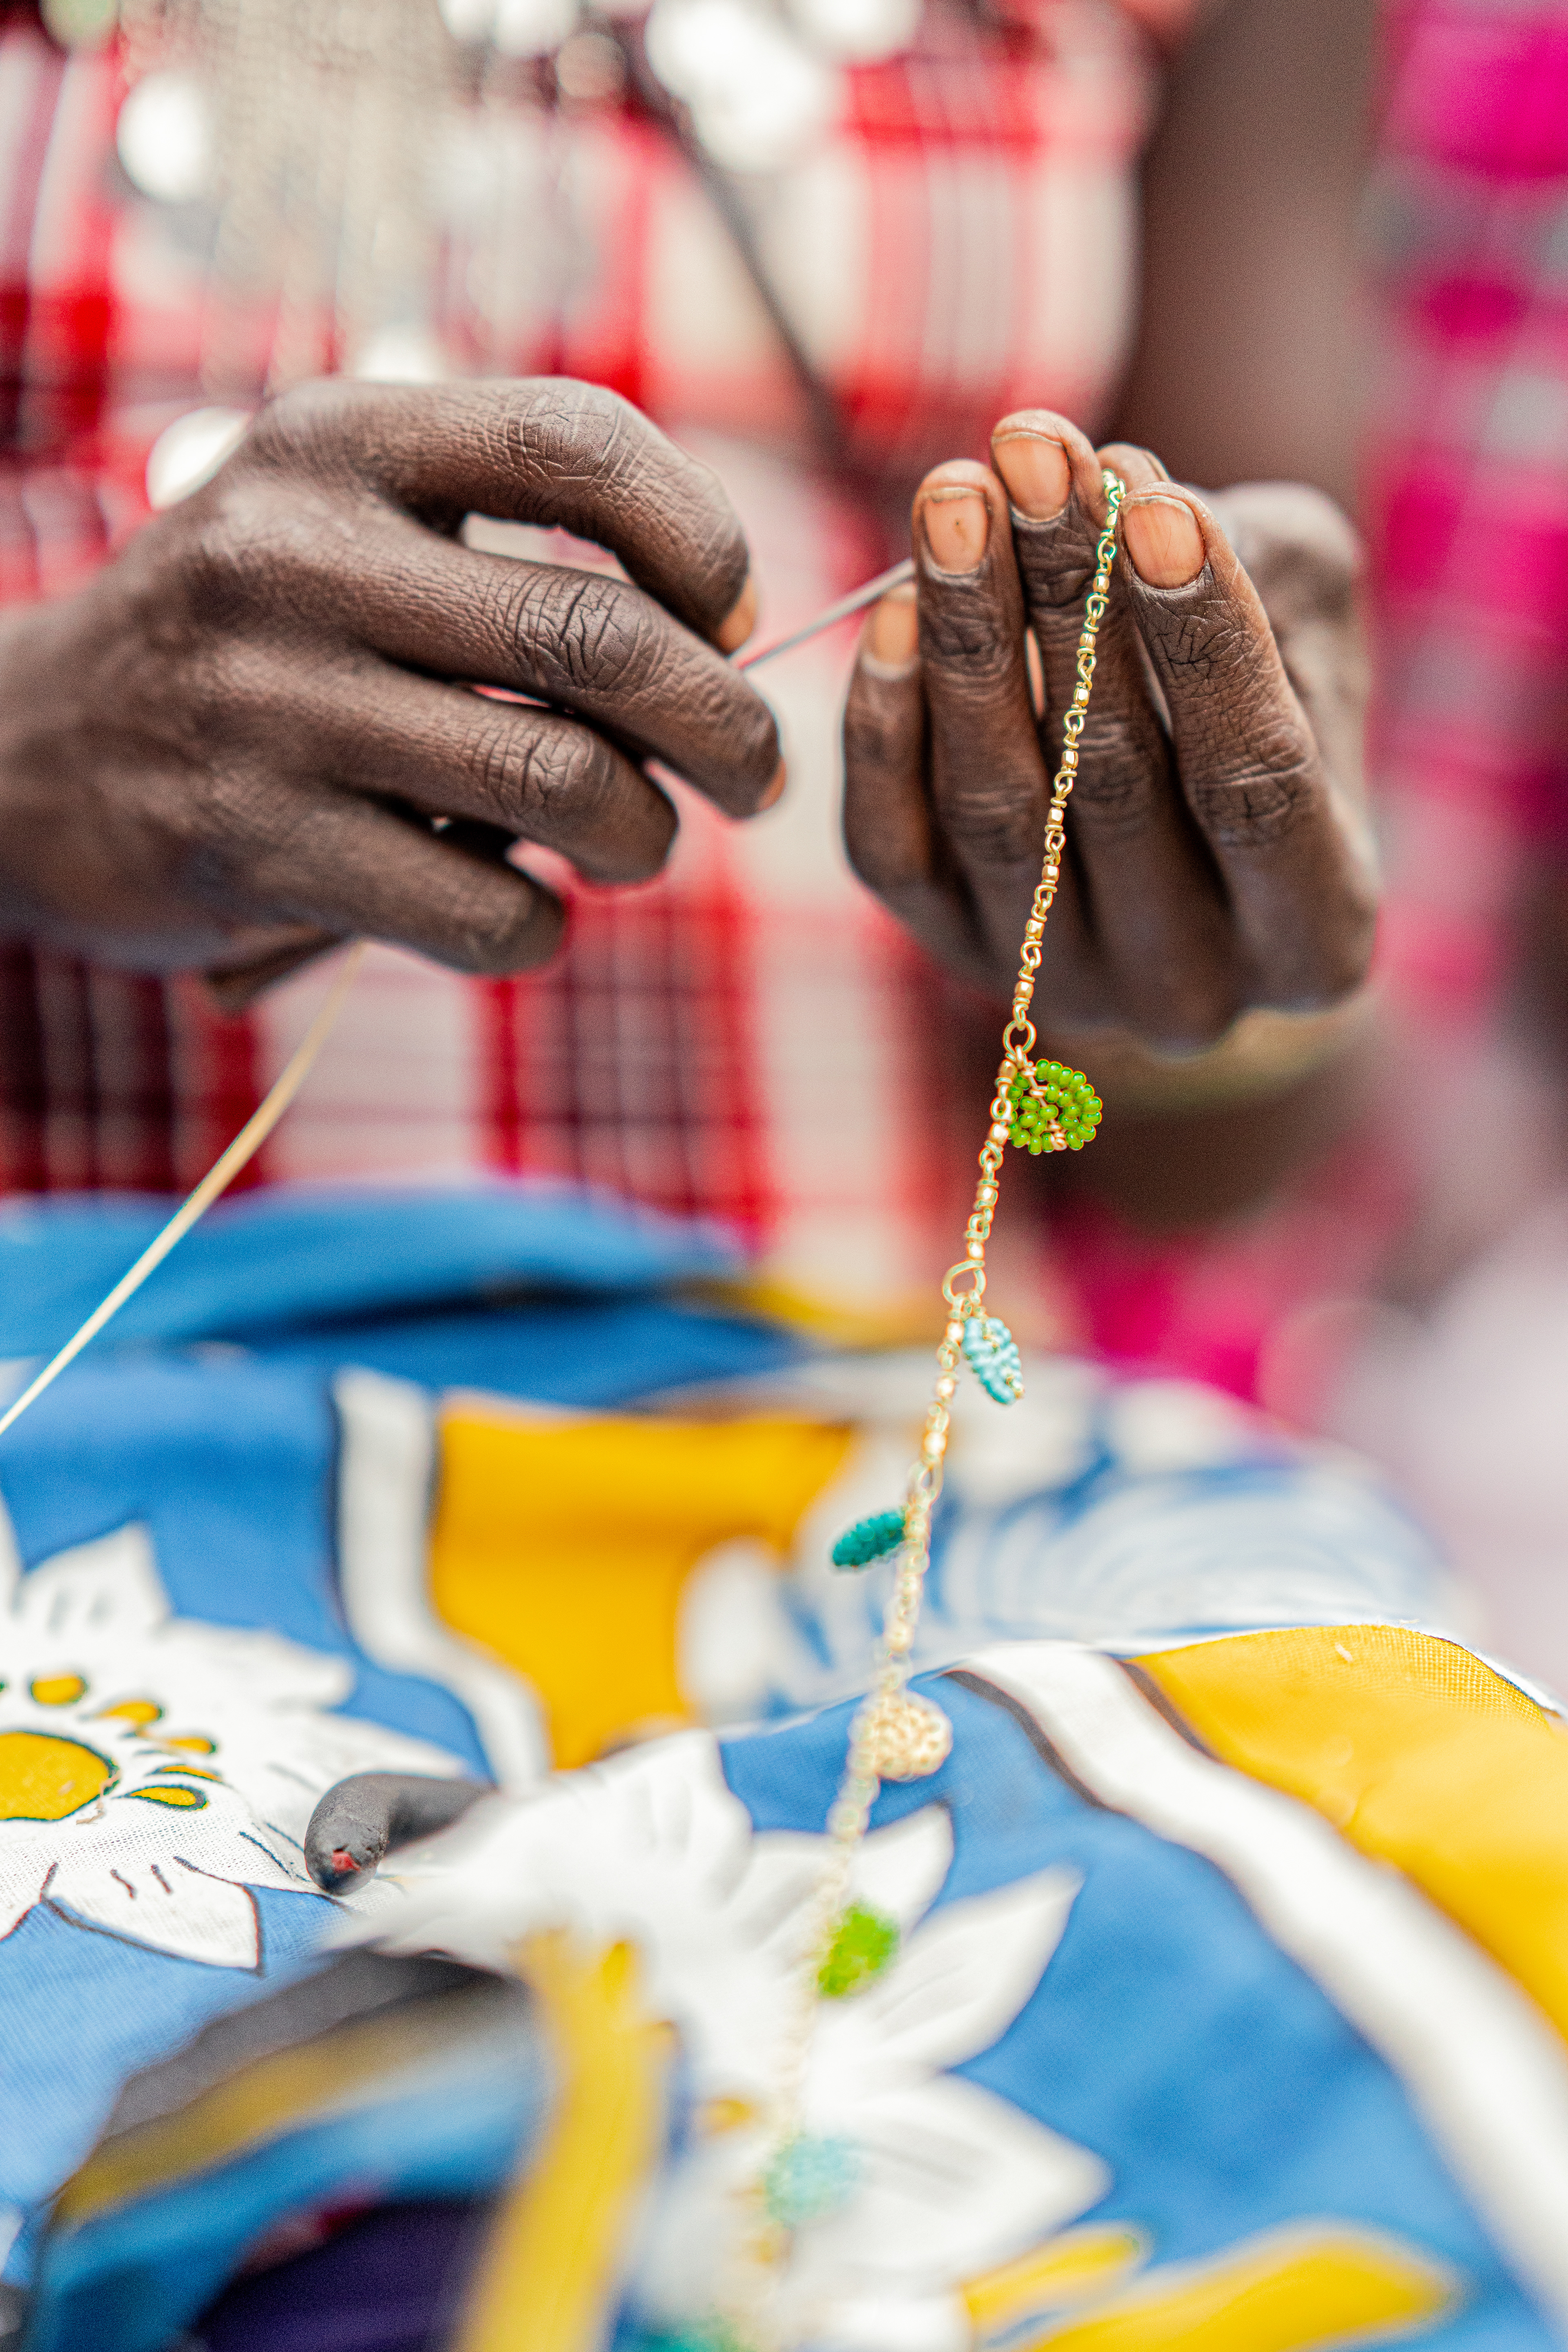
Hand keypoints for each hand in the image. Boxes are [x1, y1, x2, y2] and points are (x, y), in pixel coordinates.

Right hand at [0, 380, 781, 994]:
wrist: (29, 750)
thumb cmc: (254, 641)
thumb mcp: (346, 527)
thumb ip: (510, 547)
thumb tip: (730, 643)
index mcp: (342, 441)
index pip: (583, 445)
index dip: (705, 541)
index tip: (735, 618)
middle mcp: (298, 555)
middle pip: (603, 638)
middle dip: (727, 726)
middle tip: (751, 773)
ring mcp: (272, 706)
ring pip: (563, 785)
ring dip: (646, 838)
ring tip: (635, 845)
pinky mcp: (259, 847)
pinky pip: (483, 911)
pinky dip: (540, 928)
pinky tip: (522, 909)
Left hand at [842, 411, 1376, 1059]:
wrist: (1181, 841)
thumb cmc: (1272, 710)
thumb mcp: (1307, 631)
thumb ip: (1251, 564)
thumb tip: (1118, 481)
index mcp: (1314, 933)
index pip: (1255, 780)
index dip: (1202, 638)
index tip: (1152, 498)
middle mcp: (1191, 988)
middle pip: (1115, 785)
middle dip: (1070, 601)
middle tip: (1029, 453)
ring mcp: (1063, 984)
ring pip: (999, 811)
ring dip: (970, 638)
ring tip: (954, 496)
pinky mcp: (950, 953)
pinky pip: (897, 846)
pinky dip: (888, 724)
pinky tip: (892, 609)